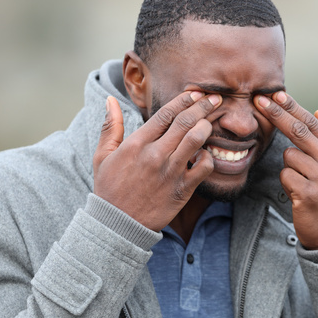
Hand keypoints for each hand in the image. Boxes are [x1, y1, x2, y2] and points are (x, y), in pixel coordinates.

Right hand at [93, 91, 222, 230]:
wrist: (117, 224)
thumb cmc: (110, 188)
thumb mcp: (102, 155)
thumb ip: (110, 126)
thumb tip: (110, 100)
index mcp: (137, 143)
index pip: (166, 113)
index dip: (184, 100)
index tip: (195, 93)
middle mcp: (155, 155)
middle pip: (185, 122)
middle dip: (203, 106)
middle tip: (215, 98)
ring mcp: (170, 172)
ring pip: (196, 140)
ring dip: (206, 127)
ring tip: (210, 122)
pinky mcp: (182, 189)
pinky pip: (204, 167)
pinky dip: (208, 157)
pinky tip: (204, 154)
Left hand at [255, 92, 317, 248]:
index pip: (312, 123)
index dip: (291, 107)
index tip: (275, 94)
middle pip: (299, 131)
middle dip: (277, 114)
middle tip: (258, 101)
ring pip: (289, 156)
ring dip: (288, 166)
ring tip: (300, 181)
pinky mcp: (309, 194)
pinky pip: (285, 175)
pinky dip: (286, 182)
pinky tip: (297, 193)